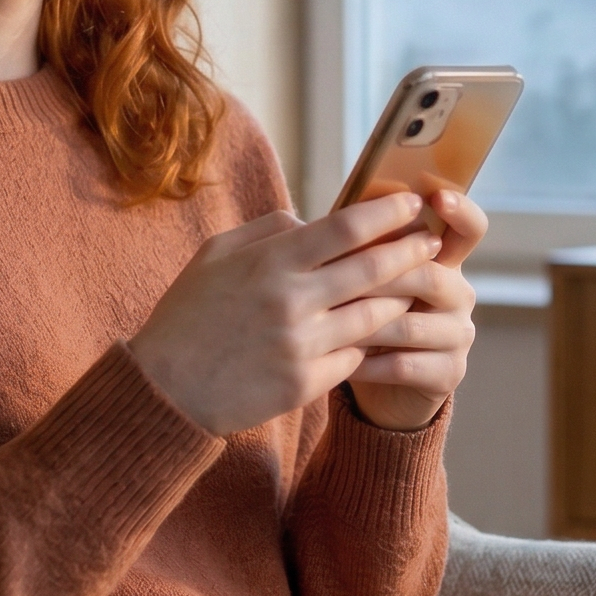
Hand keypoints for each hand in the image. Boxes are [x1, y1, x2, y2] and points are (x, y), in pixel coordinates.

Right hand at [129, 193, 439, 436]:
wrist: (165, 391)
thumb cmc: (188, 316)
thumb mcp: (214, 255)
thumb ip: (268, 231)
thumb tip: (313, 220)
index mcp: (270, 262)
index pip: (346, 227)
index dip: (387, 213)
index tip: (412, 204)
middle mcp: (291, 301)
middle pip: (372, 269)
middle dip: (411, 251)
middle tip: (431, 241)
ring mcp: (301, 346)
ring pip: (373, 316)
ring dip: (398, 299)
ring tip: (411, 286)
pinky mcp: (304, 386)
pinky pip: (353, 359)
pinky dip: (363, 344)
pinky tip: (372, 336)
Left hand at [348, 187, 486, 431]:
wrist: (381, 387)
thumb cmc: (366, 318)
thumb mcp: (364, 278)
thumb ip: (356, 248)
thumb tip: (303, 215)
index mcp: (444, 262)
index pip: (469, 229)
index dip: (461, 211)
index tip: (438, 197)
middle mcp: (460, 295)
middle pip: (428, 275)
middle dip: (379, 277)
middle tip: (337, 279)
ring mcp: (459, 335)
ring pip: (410, 324)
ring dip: (366, 324)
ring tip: (329, 323)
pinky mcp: (449, 374)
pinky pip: (404, 364)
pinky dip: (367, 363)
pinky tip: (340, 359)